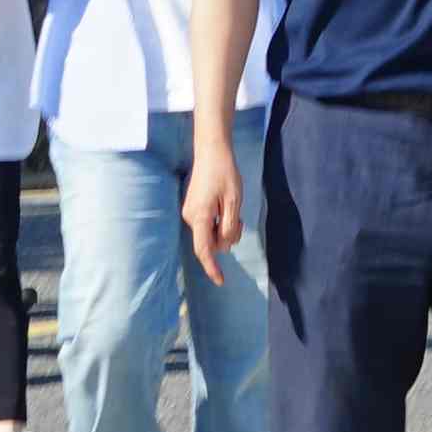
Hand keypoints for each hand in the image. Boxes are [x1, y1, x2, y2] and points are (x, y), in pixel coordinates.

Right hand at [183, 129, 245, 279]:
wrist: (211, 150)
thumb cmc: (224, 173)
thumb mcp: (234, 202)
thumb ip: (230, 226)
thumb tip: (224, 246)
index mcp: (199, 216)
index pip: (204, 250)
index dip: (212, 267)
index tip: (220, 281)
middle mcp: (190, 217)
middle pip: (211, 241)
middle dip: (227, 237)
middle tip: (241, 219)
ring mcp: (190, 212)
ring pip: (211, 233)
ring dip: (225, 227)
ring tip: (234, 208)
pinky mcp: (193, 208)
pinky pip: (208, 224)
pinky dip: (220, 221)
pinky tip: (227, 206)